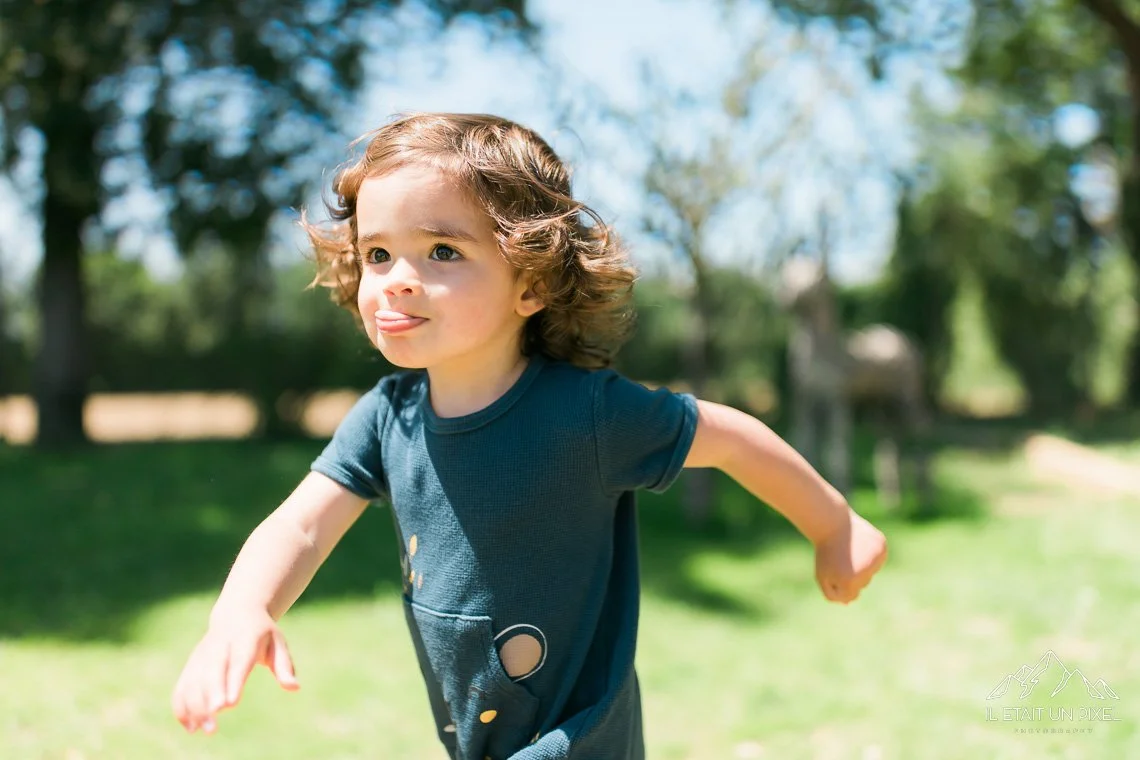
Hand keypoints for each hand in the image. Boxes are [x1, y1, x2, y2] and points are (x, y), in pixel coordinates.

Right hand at [171, 608, 298, 733]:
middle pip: (212, 672)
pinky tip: (191, 727)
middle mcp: (219, 647)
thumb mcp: (278, 644)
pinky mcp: (191, 665)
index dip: (233, 682)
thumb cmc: (262, 634)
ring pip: (193, 681)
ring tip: (206, 730)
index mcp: (245, 639)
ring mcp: (202, 655)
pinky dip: (182, 706)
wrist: (236, 613)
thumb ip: (284, 666)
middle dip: (211, 696)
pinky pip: (182, 686)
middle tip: (215, 720)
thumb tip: (295, 688)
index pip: (238, 662)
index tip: (230, 704)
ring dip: (196, 706)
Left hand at [813, 510, 886, 603]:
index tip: (833, 571)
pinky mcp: (882, 548)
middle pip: (863, 584)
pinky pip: (879, 559)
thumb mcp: (822, 576)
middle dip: (852, 574)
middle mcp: (865, 573)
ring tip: (850, 550)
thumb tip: (849, 603)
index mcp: (849, 582)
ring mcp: (875, 560)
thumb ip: (833, 594)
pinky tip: (860, 544)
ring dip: (862, 564)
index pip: (850, 597)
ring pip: (872, 571)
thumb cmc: (825, 552)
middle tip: (841, 558)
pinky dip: (871, 554)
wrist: (833, 524)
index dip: (839, 584)